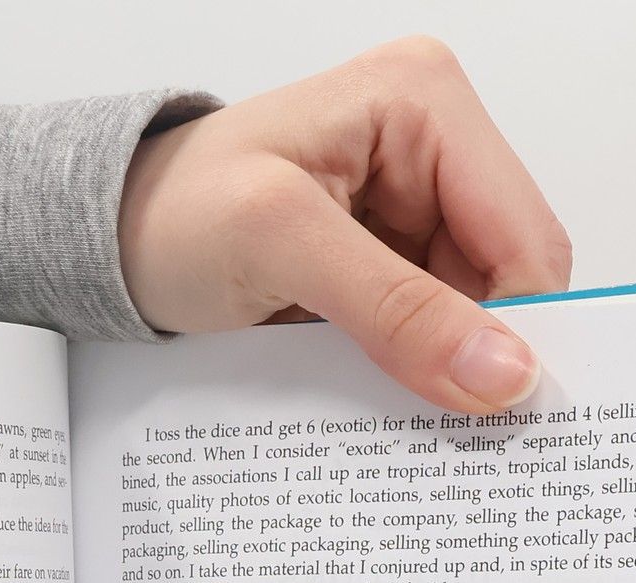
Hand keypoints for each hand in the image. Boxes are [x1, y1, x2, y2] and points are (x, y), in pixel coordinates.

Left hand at [118, 38, 571, 411]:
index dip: (522, 331)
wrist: (110, 241)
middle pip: (508, 280)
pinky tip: (378, 395)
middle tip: (444, 428)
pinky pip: (429, 329)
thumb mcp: (280, 247)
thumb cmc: (171, 215)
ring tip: (391, 407)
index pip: (526, 237)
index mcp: (425, 101)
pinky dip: (412, 372)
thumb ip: (395, 308)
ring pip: (473, 315)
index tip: (497, 416)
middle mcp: (433, 143)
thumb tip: (503, 369)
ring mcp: (412, 205)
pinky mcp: (386, 258)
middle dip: (481, 353)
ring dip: (441, 370)